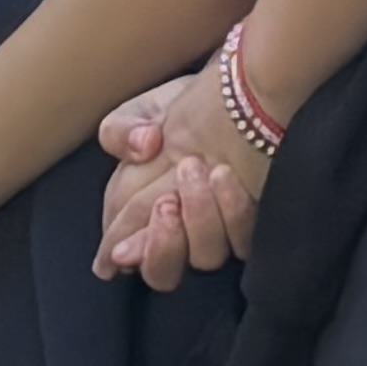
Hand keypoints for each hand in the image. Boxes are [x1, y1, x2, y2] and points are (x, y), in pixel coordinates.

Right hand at [94, 68, 264, 290]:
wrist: (241, 93)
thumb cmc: (185, 108)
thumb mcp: (143, 110)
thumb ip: (119, 130)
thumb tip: (140, 148)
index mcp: (140, 209)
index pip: (123, 247)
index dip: (119, 251)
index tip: (117, 250)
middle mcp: (179, 228)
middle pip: (163, 273)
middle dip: (159, 247)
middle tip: (166, 205)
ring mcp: (216, 227)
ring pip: (205, 256)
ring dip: (198, 217)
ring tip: (200, 171)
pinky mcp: (250, 220)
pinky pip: (243, 238)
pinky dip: (232, 211)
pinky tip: (226, 176)